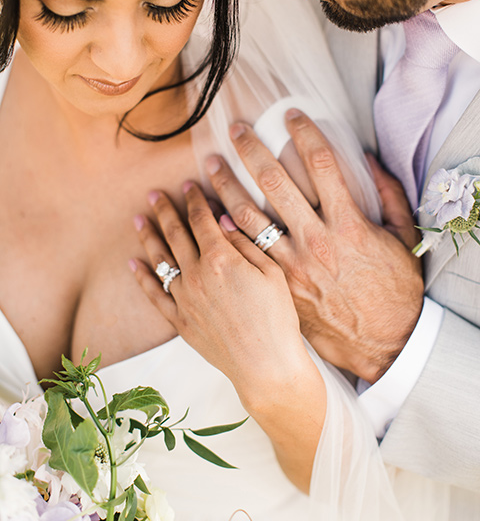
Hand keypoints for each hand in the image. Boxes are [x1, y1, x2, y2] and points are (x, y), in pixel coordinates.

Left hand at [130, 183, 325, 491]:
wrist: (266, 366)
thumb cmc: (277, 318)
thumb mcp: (272, 272)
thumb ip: (245, 242)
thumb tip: (224, 219)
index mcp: (221, 258)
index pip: (202, 218)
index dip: (194, 199)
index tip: (188, 185)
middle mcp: (196, 274)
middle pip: (175, 233)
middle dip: (164, 209)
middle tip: (153, 193)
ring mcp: (185, 298)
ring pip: (160, 259)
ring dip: (148, 236)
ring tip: (138, 219)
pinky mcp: (180, 321)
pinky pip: (153, 294)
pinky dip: (142, 277)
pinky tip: (133, 263)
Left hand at [204, 110, 423, 383]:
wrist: (381, 345)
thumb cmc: (394, 291)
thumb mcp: (402, 239)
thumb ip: (390, 196)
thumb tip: (369, 159)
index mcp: (348, 225)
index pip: (321, 164)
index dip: (305, 133)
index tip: (291, 115)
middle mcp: (315, 241)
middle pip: (274, 183)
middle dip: (252, 150)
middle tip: (235, 130)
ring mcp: (291, 266)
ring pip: (248, 218)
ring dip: (225, 187)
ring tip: (209, 165)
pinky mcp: (277, 287)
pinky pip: (243, 257)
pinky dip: (227, 233)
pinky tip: (213, 216)